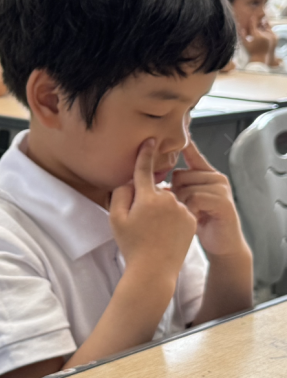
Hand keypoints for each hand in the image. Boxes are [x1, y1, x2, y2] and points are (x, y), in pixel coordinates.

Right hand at [109, 138, 196, 284]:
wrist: (154, 270)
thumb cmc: (132, 245)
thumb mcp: (116, 219)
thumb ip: (121, 194)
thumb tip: (130, 181)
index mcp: (148, 197)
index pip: (144, 169)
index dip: (145, 153)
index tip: (151, 139)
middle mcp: (168, 199)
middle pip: (154, 190)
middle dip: (146, 199)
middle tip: (138, 223)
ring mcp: (182, 209)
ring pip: (167, 201)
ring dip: (159, 210)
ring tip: (152, 231)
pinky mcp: (192, 219)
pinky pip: (179, 211)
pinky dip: (171, 218)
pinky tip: (164, 234)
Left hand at [170, 141, 248, 258]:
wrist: (222, 244)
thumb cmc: (201, 222)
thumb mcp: (187, 201)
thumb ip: (177, 186)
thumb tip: (154, 177)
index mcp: (206, 175)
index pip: (193, 155)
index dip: (185, 145)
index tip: (175, 134)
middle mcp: (215, 177)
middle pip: (180, 176)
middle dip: (175, 195)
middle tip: (185, 209)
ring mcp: (221, 188)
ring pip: (185, 188)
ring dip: (182, 205)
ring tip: (191, 215)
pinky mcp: (223, 201)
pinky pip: (194, 199)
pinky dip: (190, 210)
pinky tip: (197, 218)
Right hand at [241, 16, 276, 63]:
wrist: (261, 59)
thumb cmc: (251, 52)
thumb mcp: (245, 44)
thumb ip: (242, 35)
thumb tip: (239, 27)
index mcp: (257, 36)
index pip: (254, 25)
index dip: (252, 20)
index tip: (251, 17)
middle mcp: (265, 35)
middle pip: (261, 25)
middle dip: (259, 22)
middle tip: (258, 17)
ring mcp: (271, 36)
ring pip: (267, 27)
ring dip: (264, 25)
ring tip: (262, 22)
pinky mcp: (275, 38)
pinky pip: (271, 31)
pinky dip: (268, 30)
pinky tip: (265, 30)